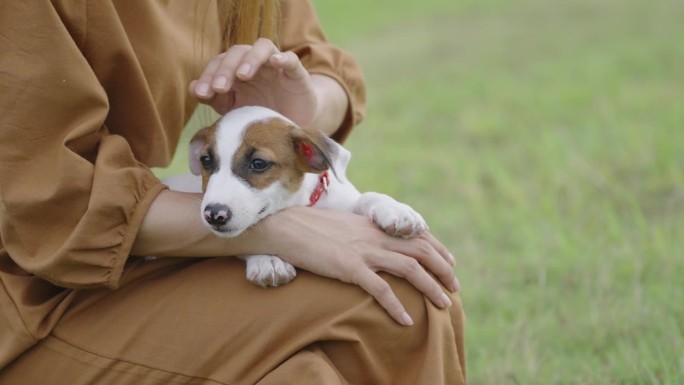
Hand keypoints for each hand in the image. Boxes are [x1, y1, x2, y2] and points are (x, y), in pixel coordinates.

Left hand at [189, 38, 317, 127]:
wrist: (294, 125)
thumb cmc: (262, 115)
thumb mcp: (236, 110)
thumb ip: (215, 99)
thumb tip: (192, 88)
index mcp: (237, 71)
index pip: (218, 64)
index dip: (208, 76)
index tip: (202, 94)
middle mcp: (255, 63)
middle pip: (237, 52)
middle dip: (225, 69)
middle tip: (219, 87)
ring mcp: (276, 66)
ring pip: (262, 47)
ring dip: (250, 59)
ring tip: (242, 75)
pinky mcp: (296, 73)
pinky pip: (291, 59)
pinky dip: (283, 58)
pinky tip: (275, 62)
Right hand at [260, 206, 459, 325]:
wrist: (285, 228)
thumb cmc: (311, 228)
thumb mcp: (344, 226)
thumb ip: (363, 233)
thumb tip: (373, 243)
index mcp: (374, 226)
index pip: (416, 234)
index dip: (437, 248)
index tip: (450, 262)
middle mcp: (375, 236)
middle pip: (421, 250)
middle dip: (443, 269)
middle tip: (455, 287)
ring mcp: (364, 251)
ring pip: (409, 268)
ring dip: (431, 287)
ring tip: (444, 305)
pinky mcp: (349, 268)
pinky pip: (380, 290)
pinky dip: (396, 306)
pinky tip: (407, 320)